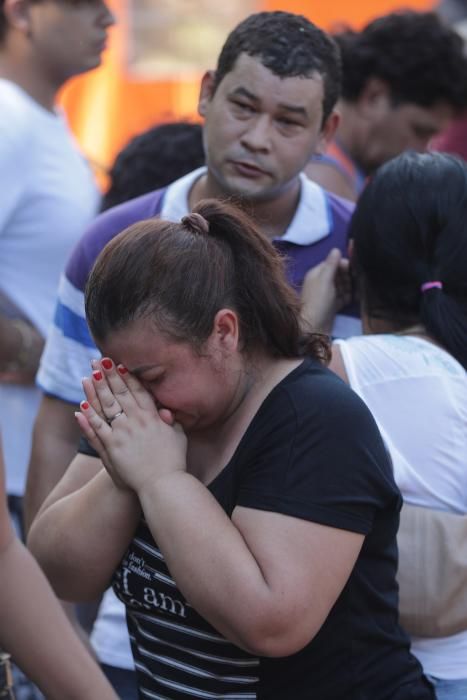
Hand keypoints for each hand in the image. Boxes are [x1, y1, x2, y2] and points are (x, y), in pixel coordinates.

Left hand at [75, 358, 187, 494]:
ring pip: (107, 406)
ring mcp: (123, 433)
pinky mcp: (112, 447)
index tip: (119, 364)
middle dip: (109, 375)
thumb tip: (166, 411)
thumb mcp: (178, 437)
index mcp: (152, 416)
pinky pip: (98, 428)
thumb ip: (171, 422)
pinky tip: (81, 405)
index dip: (127, 376)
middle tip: (99, 360)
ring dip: (96, 389)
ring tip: (88, 375)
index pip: (137, 391)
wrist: (163, 484)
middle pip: (120, 393)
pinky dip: (89, 416)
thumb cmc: (173, 462)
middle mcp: (137, 421)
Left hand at [301, 248, 351, 334]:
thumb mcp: (325, 280)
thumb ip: (331, 265)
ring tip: (354, 292)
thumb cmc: (318, 302)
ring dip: (349, 287)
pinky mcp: (331, 305)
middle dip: (348, 277)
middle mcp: (321, 282)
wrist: (314, 328)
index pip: (332, 263)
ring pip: (342, 286)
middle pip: (339, 274)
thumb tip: (336, 249)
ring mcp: (326, 294)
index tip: (353, 270)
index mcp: (317, 273)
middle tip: (354, 283)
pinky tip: (353, 300)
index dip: (343, 265)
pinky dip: (347, 297)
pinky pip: (342, 297)